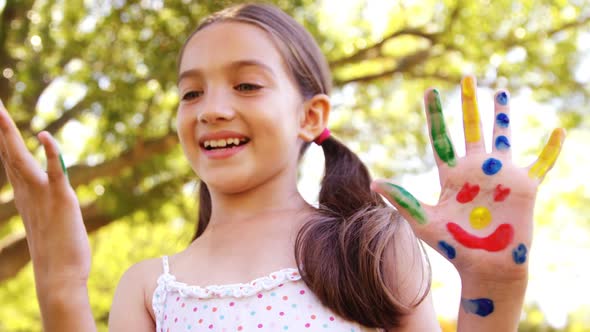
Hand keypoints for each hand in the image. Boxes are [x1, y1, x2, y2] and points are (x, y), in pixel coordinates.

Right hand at [0, 100, 89, 290]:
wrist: (60, 277)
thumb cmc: (57, 254)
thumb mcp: (47, 222)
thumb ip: (44, 206)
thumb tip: (46, 199)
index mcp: (25, 195)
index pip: (11, 160)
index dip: (4, 138)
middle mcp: (28, 192)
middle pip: (10, 154)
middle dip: (1, 128)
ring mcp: (43, 195)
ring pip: (23, 159)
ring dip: (11, 134)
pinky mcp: (62, 199)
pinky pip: (56, 172)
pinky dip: (52, 153)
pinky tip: (45, 136)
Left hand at [371, 76, 564, 283]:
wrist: (485, 266)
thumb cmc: (454, 246)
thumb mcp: (424, 221)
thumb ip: (402, 200)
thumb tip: (374, 184)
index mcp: (451, 175)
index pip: (441, 137)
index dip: (435, 114)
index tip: (429, 91)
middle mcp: (475, 169)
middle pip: (471, 128)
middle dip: (469, 103)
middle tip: (466, 76)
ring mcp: (501, 176)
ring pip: (502, 136)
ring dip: (502, 114)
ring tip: (501, 90)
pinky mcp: (524, 187)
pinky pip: (542, 163)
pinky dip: (552, 148)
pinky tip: (559, 130)